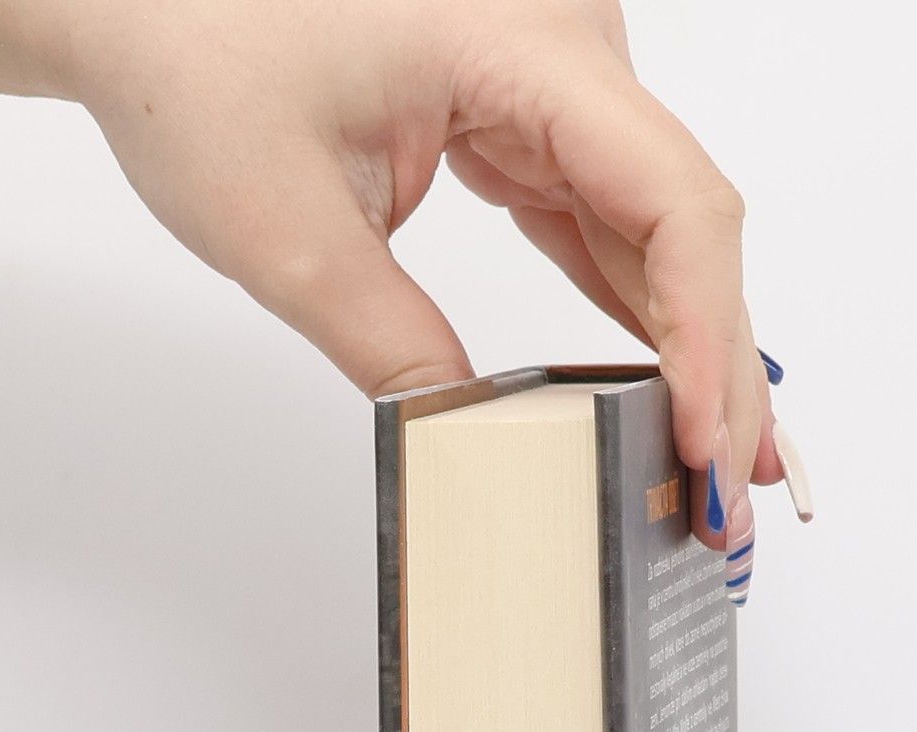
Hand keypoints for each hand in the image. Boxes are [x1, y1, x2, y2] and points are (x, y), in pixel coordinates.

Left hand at [24, 0, 802, 557]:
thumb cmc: (192, 57)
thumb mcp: (288, 231)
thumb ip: (396, 349)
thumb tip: (479, 449)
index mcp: (524, 43)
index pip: (670, 202)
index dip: (706, 337)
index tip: (699, 447)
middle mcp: (567, 48)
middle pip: (688, 225)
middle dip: (715, 373)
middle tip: (725, 501)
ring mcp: (554, 81)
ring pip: (660, 233)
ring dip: (688, 354)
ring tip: (707, 470)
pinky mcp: (527, 116)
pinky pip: (607, 223)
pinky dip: (636, 315)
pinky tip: (662, 396)